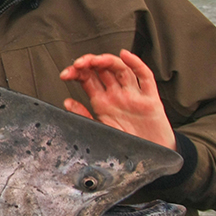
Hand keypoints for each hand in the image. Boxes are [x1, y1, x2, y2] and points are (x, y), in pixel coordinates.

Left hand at [60, 50, 175, 149]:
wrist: (149, 160)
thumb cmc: (125, 145)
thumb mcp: (99, 130)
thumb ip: (83, 116)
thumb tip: (66, 102)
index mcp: (102, 102)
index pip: (87, 79)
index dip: (76, 73)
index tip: (65, 75)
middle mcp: (117, 95)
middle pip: (102, 70)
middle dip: (89, 63)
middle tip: (78, 64)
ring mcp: (133, 95)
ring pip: (121, 70)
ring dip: (107, 61)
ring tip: (95, 60)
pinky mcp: (150, 99)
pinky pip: (145, 77)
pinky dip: (137, 64)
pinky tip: (126, 56)